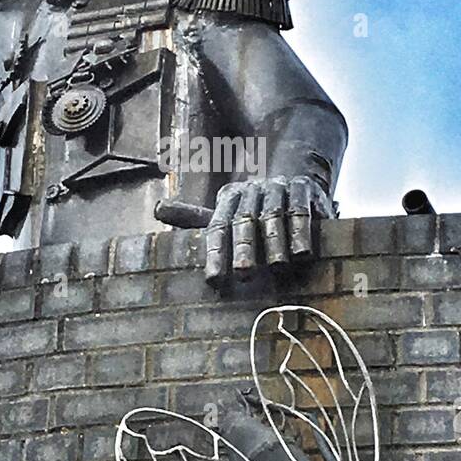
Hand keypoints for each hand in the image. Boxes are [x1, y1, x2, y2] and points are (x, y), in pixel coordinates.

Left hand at [204, 175, 333, 281]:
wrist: (288, 180)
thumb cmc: (252, 211)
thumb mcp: (225, 216)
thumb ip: (194, 218)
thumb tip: (158, 208)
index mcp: (228, 197)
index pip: (217, 226)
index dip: (215, 254)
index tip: (214, 280)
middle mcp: (252, 189)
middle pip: (245, 220)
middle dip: (244, 248)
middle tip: (244, 274)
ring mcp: (278, 187)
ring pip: (274, 215)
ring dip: (276, 242)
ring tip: (277, 267)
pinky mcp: (303, 187)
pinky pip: (301, 209)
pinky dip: (302, 231)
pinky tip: (303, 252)